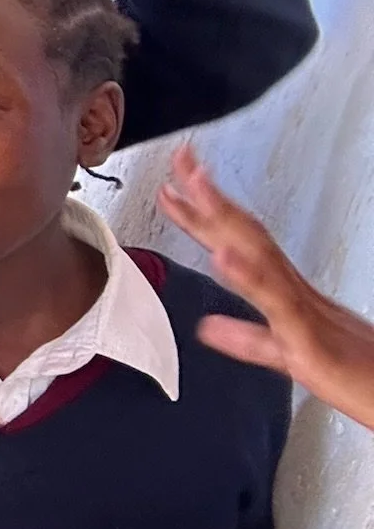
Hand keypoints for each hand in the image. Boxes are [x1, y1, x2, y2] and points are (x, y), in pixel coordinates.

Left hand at [159, 146, 373, 427]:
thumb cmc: (353, 371)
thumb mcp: (288, 354)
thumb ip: (247, 339)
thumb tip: (207, 327)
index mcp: (284, 292)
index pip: (239, 242)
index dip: (205, 212)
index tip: (175, 183)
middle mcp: (292, 290)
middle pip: (245, 234)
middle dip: (209, 197)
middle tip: (181, 157)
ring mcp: (301, 309)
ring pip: (259, 254)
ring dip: (225, 219)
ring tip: (196, 185)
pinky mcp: (308, 338)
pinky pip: (276, 303)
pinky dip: (249, 278)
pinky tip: (224, 256)